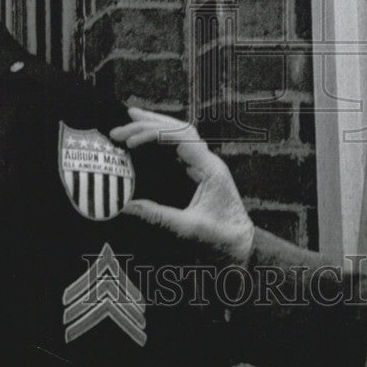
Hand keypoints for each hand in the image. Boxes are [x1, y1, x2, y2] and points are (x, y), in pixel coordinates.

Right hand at [110, 107, 253, 266]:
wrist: (242, 245)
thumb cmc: (222, 238)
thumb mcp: (188, 229)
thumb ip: (157, 216)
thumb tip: (126, 206)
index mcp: (210, 168)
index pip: (182, 137)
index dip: (155, 133)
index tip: (130, 141)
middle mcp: (208, 161)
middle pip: (180, 130)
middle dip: (152, 123)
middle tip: (124, 121)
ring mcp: (205, 165)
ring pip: (180, 135)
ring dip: (157, 127)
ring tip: (132, 121)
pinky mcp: (199, 172)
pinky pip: (179, 149)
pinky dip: (161, 141)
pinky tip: (146, 140)